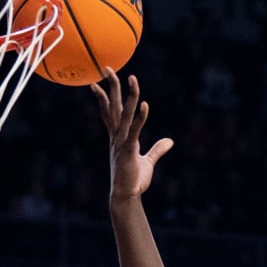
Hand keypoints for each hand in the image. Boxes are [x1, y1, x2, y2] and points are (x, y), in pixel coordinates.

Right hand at [90, 68, 173, 199]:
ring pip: (125, 115)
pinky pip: (135, 131)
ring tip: (132, 79)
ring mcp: (121, 143)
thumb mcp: (148, 162)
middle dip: (110, 87)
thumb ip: (158, 150)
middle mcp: (117, 137)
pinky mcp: (129, 151)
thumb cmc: (133, 182)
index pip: (109, 112)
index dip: (103, 97)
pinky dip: (140, 118)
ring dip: (129, 96)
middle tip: (106, 68)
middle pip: (113, 107)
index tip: (96, 82)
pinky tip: (144, 104)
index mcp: (118, 138)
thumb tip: (170, 141)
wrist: (126, 198)